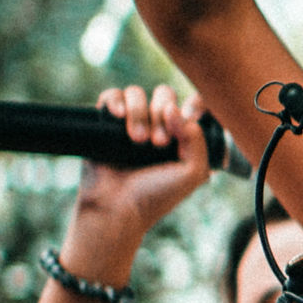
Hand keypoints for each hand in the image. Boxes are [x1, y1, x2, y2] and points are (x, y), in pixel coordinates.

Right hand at [74, 84, 213, 230]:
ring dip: (140, 112)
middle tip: (158, 143)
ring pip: (137, 93)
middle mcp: (156, 126)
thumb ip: (197, 138)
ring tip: (138, 140)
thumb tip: (173, 109)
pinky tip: (118, 116)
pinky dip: (116, 101)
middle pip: (163, 94)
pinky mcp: (105, 123)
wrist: (116, 209)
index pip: (190, 103)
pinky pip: (111, 96)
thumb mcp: (193, 172)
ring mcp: (130, 123)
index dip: (192, 102)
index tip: (186, 121)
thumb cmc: (156, 195)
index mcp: (181, 136)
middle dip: (161, 114)